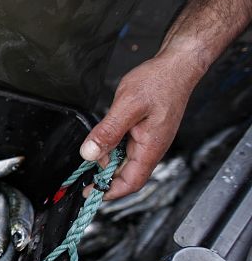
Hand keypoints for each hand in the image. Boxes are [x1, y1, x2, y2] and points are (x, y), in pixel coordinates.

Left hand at [79, 54, 200, 199]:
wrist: (176, 66)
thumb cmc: (159, 82)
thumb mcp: (127, 106)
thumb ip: (108, 132)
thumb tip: (90, 154)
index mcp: (151, 147)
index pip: (131, 182)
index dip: (110, 192)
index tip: (91, 194)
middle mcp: (152, 147)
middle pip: (126, 173)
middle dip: (105, 175)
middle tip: (85, 169)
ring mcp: (149, 140)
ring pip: (124, 159)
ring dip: (107, 158)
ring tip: (93, 146)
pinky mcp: (145, 131)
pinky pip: (126, 146)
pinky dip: (112, 146)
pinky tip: (104, 136)